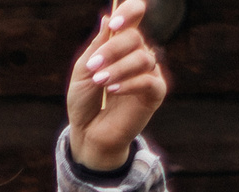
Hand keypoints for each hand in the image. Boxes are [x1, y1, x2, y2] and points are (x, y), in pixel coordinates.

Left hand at [65, 1, 168, 171]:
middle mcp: (137, 53)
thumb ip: (97, 46)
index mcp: (120, 43)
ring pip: (143, 58)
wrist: (88, 133)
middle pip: (135, 38)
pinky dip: (130, 83)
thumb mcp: (83, 71)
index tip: (115, 22)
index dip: (130, 11)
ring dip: (119, 69)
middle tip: (94, 67)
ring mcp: (149, 73)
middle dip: (113, 49)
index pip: (135, 14)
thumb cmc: (85, 101)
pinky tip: (113, 90)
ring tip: (100, 82)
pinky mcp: (155, 93)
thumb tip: (107, 17)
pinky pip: (149, 81)